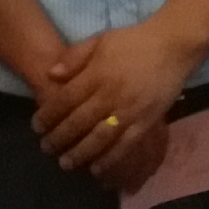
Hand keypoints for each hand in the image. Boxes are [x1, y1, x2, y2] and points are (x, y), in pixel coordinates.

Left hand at [35, 19, 199, 183]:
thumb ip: (75, 57)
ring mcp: (129, 111)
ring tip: (65, 163)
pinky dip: (110, 159)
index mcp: (97, 74)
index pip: (66, 99)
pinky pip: (125, 145)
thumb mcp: (100, 40)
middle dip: (59, 137)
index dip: (49, 115)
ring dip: (80, 153)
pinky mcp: (146, 122)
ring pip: (99, 138)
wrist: (172, 46)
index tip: (36, 126)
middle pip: (79, 122)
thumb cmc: (133, 42)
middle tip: (46, 148)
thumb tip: (51, 74)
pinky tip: (96, 168)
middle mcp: (110, 95)